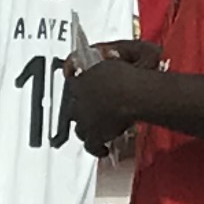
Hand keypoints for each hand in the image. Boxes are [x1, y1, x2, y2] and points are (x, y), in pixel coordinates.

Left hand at [62, 40, 162, 155]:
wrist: (132, 93)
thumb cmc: (128, 77)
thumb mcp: (115, 61)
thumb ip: (112, 59)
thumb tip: (113, 53)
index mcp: (82, 81)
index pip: (72, 84)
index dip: (79, 88)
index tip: (83, 89)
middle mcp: (79, 100)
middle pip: (73, 107)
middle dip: (81, 110)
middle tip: (93, 111)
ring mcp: (85, 119)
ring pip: (79, 127)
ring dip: (87, 128)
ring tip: (95, 131)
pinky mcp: (94, 135)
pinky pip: (91, 145)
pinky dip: (97, 148)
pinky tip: (102, 150)